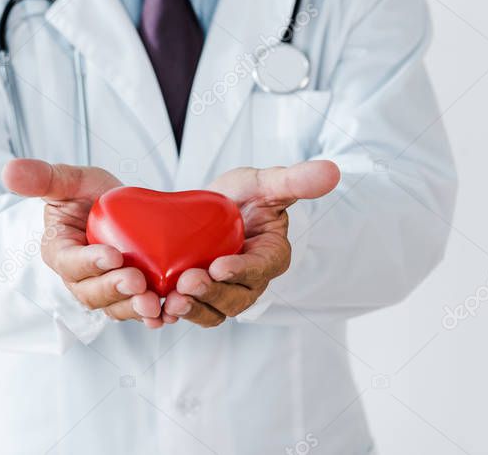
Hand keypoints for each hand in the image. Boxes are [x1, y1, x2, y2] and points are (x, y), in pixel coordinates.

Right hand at [3, 159, 164, 328]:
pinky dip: (152, 316)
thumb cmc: (88, 194)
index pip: (70, 262)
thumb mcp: (70, 181)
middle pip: (91, 293)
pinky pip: (137, 310)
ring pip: (115, 307)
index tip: (112, 255)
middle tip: (137, 281)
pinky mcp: (128, 296)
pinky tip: (169, 314)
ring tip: (154, 305)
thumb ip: (43, 177)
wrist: (120, 209)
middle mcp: (79, 277)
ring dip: (133, 309)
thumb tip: (9, 171)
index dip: (88, 262)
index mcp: (59, 251)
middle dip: (113, 290)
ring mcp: (104, 289)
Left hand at [162, 160, 340, 326]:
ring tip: (170, 302)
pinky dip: (172, 315)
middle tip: (187, 283)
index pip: (260, 269)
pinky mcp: (199, 297)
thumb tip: (333, 171)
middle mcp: (250, 282)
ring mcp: (224, 293)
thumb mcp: (266, 182)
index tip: (218, 266)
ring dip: (192, 311)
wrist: (211, 208)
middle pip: (235, 298)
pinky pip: (190, 312)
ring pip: (212, 312)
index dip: (241, 271)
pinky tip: (154, 310)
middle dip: (212, 295)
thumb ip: (296, 180)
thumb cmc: (245, 195)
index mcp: (271, 257)